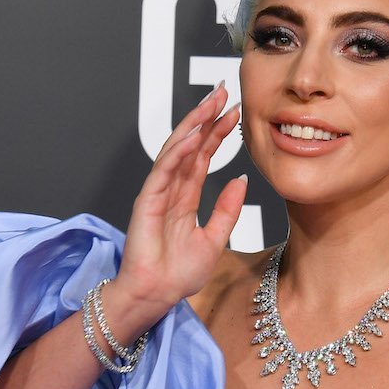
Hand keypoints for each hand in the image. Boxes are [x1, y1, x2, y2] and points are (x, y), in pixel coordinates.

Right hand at [111, 83, 245, 327]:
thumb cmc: (179, 274)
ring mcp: (157, 192)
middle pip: (190, 144)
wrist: (157, 295)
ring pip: (175, 150)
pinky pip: (162, 170)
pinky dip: (176, 151)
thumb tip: (241, 180)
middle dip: (206, 117)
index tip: (237, 112)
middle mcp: (171, 189)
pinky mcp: (147, 201)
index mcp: (186, 196)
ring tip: (209, 104)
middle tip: (223, 92)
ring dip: (192, 125)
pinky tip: (191, 135)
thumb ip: (227, 211)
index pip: (204, 155)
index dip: (219, 132)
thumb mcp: (214, 240)